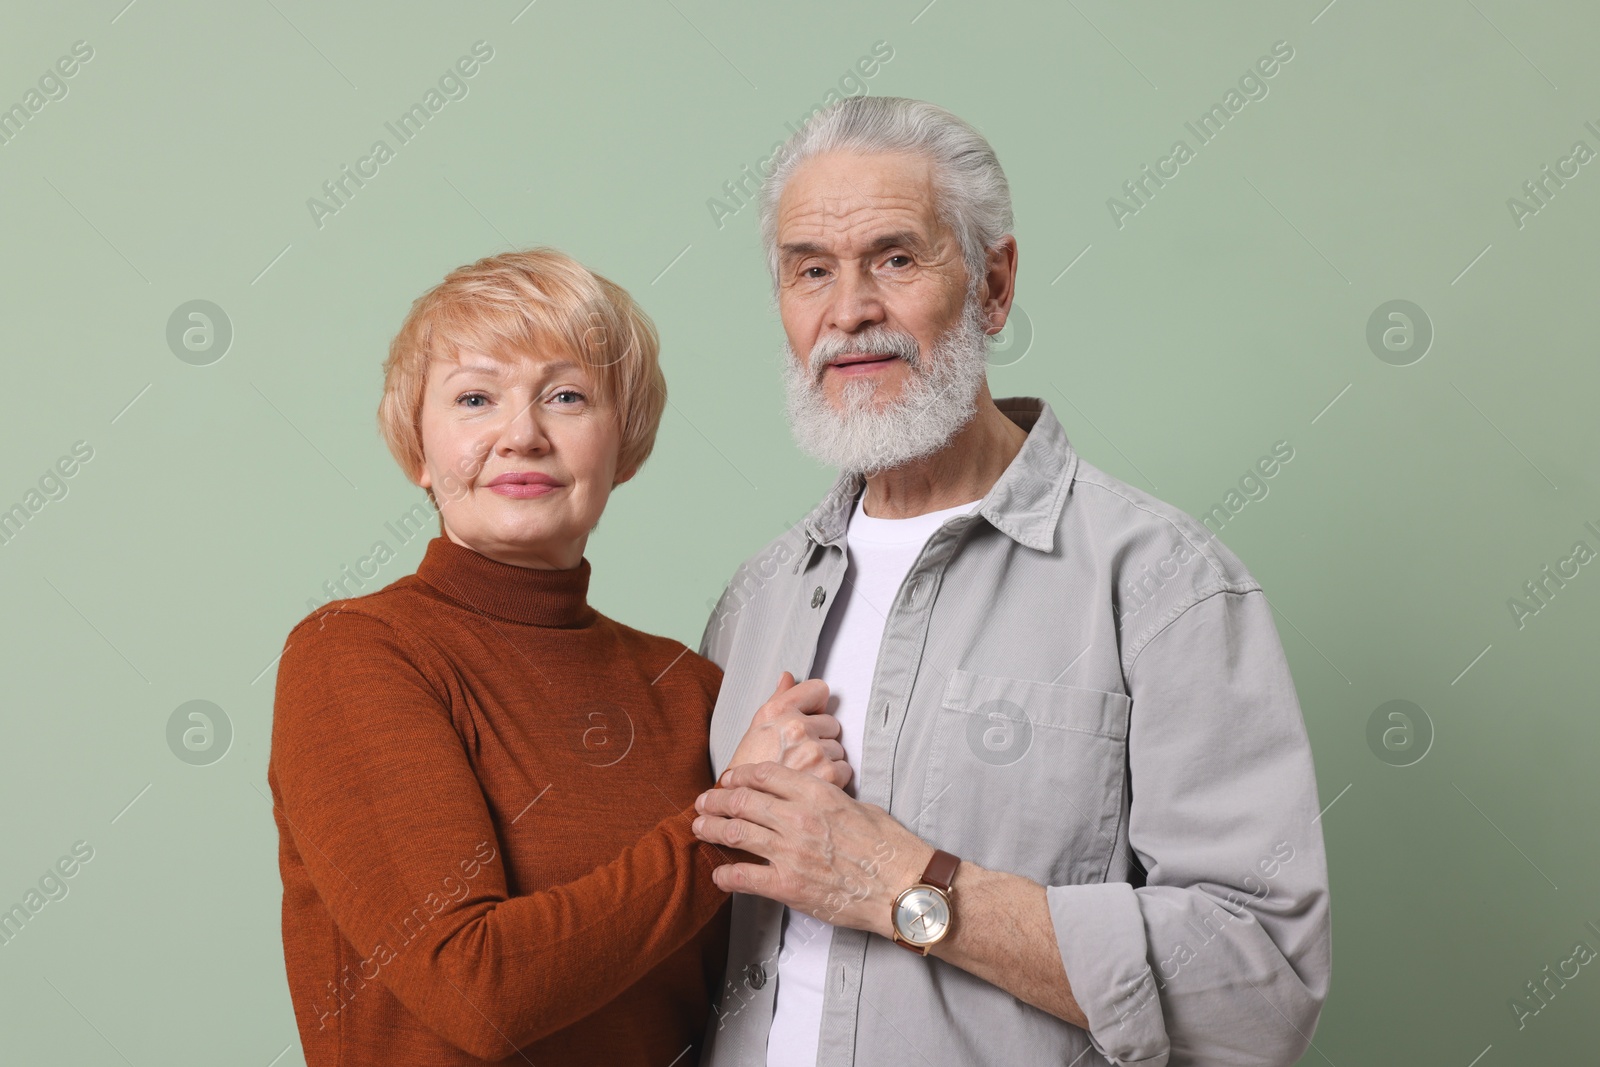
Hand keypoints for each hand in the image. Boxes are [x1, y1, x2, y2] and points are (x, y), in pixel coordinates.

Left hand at [692, 762, 930, 935]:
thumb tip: (811, 798)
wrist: (902, 886)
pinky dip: (726, 875)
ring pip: (737, 833)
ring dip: (713, 829)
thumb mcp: (859, 806)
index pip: (765, 774)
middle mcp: (798, 819)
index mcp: (816, 793)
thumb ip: (827, 799)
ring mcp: (790, 853)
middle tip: (704, 802)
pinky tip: (718, 874)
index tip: (729, 778)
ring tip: (700, 828)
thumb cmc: (889, 847)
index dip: (740, 775)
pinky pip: (744, 878)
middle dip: (717, 800)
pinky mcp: (788, 886)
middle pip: (743, 801)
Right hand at [726, 673, 851, 790]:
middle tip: (800, 754)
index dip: (816, 705)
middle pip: (831, 723)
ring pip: (838, 748)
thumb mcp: (757, 728)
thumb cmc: (748, 770)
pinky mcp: (827, 774)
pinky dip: (833, 779)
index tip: (809, 717)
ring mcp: (813, 751)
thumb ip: (779, 699)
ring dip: (826, 759)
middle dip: (820, 737)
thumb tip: (788, 677)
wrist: (741, 806)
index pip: (819, 690)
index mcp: (777, 712)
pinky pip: (844, 769)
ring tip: (803, 771)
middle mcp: (796, 728)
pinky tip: (811, 783)